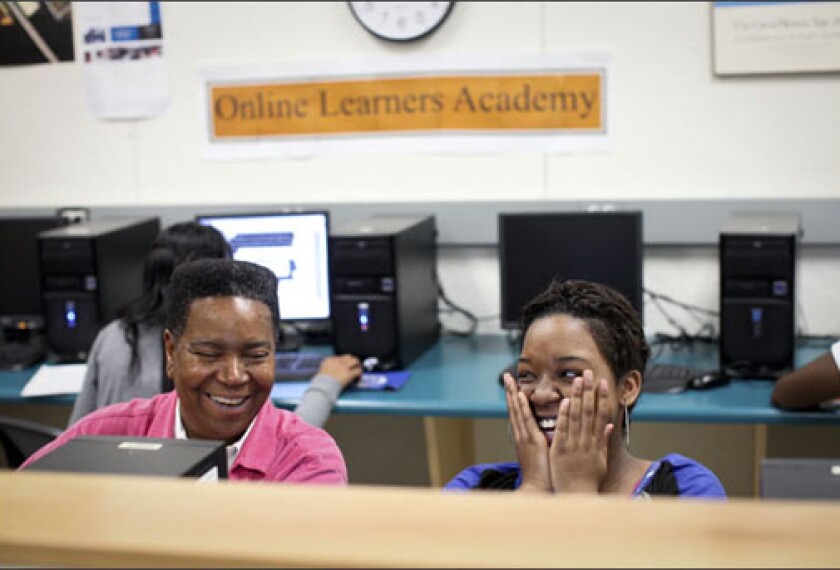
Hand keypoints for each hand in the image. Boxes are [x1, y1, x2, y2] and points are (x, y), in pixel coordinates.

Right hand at [317, 355, 361, 389]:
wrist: (323, 386)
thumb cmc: (320, 382)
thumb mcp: (322, 371)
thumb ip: (328, 369)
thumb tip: (333, 372)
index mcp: (329, 360)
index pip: (340, 357)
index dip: (344, 361)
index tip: (346, 365)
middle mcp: (338, 361)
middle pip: (348, 357)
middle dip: (352, 360)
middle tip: (355, 365)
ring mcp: (344, 367)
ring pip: (355, 361)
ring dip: (358, 364)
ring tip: (359, 369)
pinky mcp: (349, 373)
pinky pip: (358, 371)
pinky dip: (360, 373)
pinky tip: (359, 377)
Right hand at [503, 373, 551, 492]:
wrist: (537, 489)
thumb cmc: (541, 475)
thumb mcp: (539, 456)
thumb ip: (539, 444)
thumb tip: (542, 436)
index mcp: (523, 438)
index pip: (517, 414)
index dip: (514, 399)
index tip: (513, 386)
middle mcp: (521, 435)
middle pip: (513, 409)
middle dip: (510, 392)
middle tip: (507, 376)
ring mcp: (525, 437)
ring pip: (517, 412)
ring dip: (514, 395)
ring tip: (511, 380)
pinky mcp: (532, 441)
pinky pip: (526, 420)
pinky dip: (522, 408)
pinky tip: (520, 396)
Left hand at [548, 370, 613, 493]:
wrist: (577, 496)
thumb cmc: (588, 480)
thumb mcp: (600, 460)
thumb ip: (603, 441)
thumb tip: (609, 425)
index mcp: (596, 442)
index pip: (600, 414)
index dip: (601, 397)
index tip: (602, 382)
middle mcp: (587, 441)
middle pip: (589, 411)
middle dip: (588, 391)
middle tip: (588, 373)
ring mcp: (574, 444)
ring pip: (577, 417)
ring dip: (578, 397)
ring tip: (578, 380)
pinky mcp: (561, 450)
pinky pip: (563, 429)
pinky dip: (565, 415)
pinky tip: (566, 401)